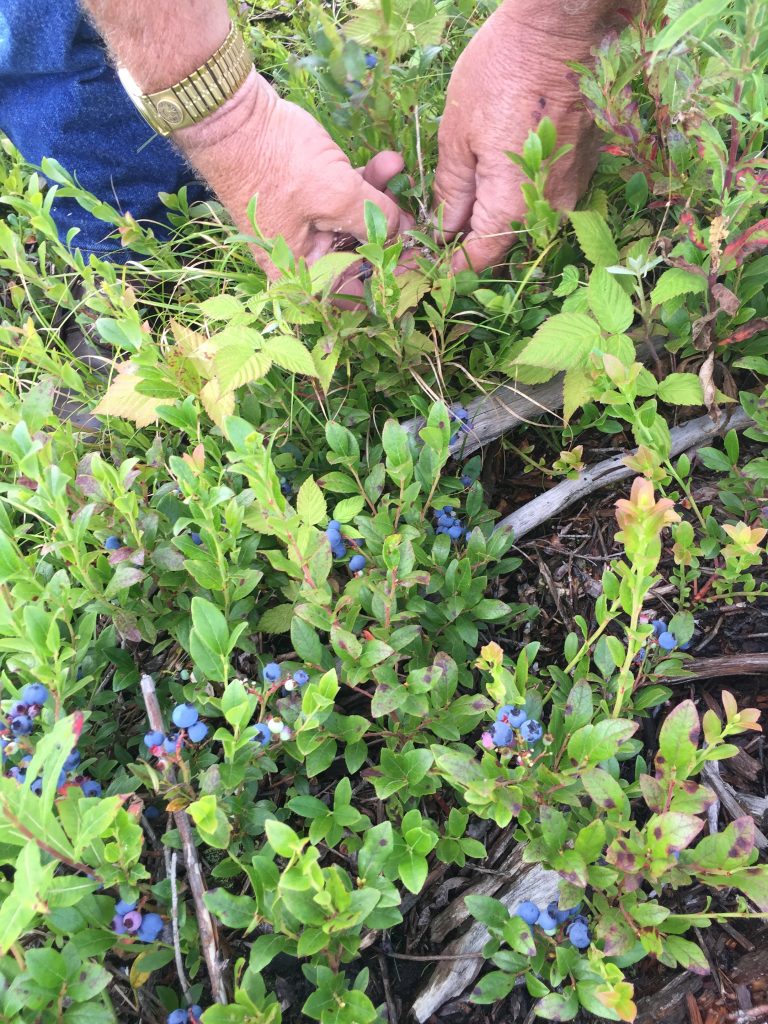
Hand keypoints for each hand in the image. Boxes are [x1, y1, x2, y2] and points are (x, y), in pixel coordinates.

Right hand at [178, 71, 412, 277]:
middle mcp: (302, 255)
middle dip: (390, 233)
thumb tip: (405, 232)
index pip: (349, 295)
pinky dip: (365, 182)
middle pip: (358, 257)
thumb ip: (377, 219)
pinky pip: (345, 198)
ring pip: (356, 222)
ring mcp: (306, 224)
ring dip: (382, 197)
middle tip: (419, 216)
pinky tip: (387, 161)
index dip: (386, 283)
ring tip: (398, 168)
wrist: (232, 117)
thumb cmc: (277, 164)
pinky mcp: (309, 196)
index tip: (416, 265)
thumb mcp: (337, 195)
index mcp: (300, 271)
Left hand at [433, 3, 612, 272]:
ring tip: (467, 194)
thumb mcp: (456, 134)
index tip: (432, 264)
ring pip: (526, 215)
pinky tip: (500, 166)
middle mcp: (549, 207)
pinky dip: (522, 188)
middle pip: (505, 238)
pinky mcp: (584, 163)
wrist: (561, 29)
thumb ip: (452, 191)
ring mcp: (573, 186)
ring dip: (498, 212)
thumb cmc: (502, 74)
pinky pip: (546, 190)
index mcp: (513, 207)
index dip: (454, 265)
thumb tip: (446, 229)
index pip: (482, 257)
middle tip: (441, 228)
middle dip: (473, 238)